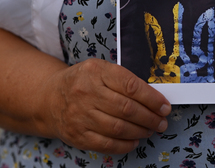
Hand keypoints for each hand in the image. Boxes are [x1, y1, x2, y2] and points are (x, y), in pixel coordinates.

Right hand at [41, 59, 170, 153]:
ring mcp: (80, 115)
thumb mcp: (100, 70)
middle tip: (162, 121)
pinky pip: (106, 144)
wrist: (49, 98)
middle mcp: (86, 92)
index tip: (164, 106)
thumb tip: (154, 97)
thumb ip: (124, 80)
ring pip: (118, 128)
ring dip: (140, 131)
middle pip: (127, 109)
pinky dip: (125, 144)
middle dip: (150, 117)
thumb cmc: (82, 82)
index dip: (152, 98)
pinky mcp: (77, 135)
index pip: (131, 86)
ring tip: (150, 129)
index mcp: (96, 71)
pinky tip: (135, 140)